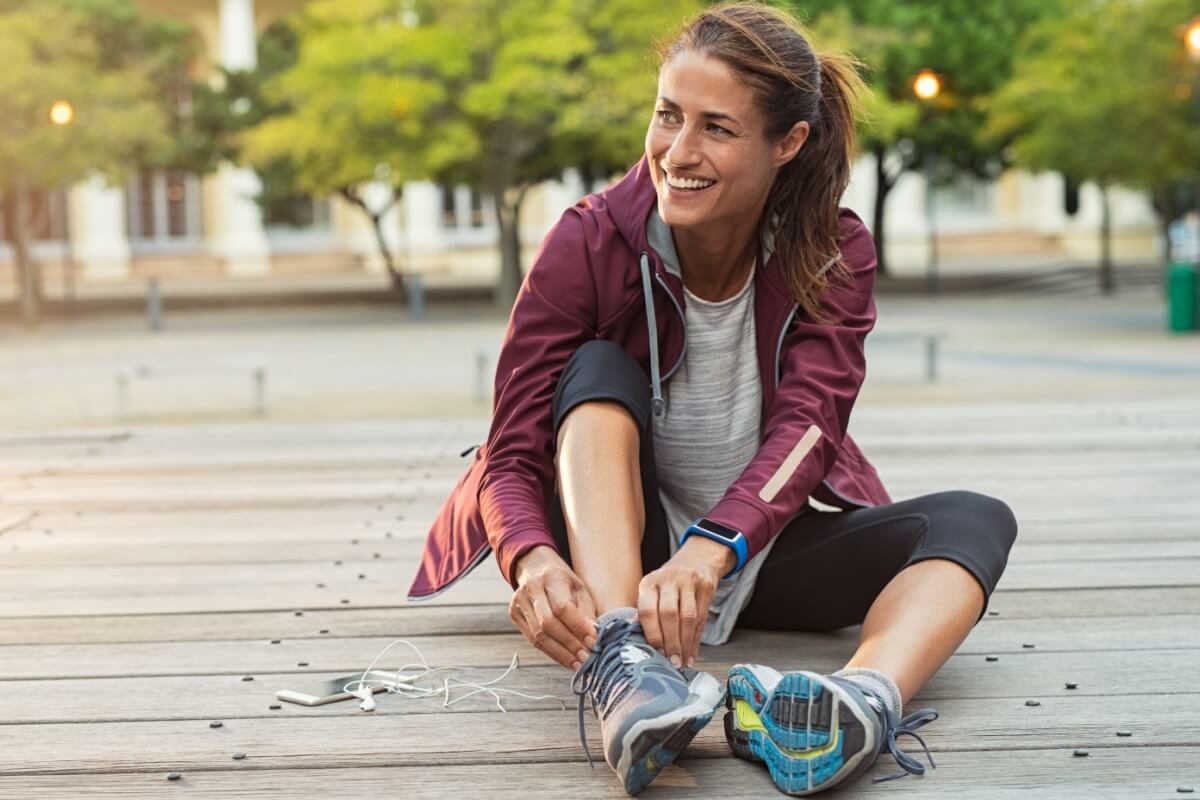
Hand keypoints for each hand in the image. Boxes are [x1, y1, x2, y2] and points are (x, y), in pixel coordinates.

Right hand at [509, 545, 597, 670]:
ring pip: (538, 635)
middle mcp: (531, 588)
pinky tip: (565, 660)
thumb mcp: (580, 588)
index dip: (578, 627)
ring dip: (561, 653)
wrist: (536, 568)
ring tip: (578, 664)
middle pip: (548, 623)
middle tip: (587, 658)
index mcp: (551, 577)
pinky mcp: (514, 615)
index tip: (593, 642)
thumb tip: (594, 638)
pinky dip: (551, 652)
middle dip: (569, 645)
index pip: (562, 607)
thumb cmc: (564, 581)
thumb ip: (586, 612)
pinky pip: (533, 640)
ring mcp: (519, 602)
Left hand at [636, 536, 733, 668]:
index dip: (652, 635)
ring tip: (682, 662)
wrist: (696, 560)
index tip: (656, 654)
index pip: (648, 610)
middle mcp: (667, 579)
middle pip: (669, 615)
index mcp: (648, 583)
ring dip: (685, 644)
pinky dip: (696, 640)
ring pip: (688, 617)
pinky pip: (702, 618)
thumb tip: (638, 641)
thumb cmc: (669, 584)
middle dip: (671, 643)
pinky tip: (692, 654)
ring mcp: (688, 581)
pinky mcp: (706, 586)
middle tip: (671, 662)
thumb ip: (646, 613)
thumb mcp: (653, 592)